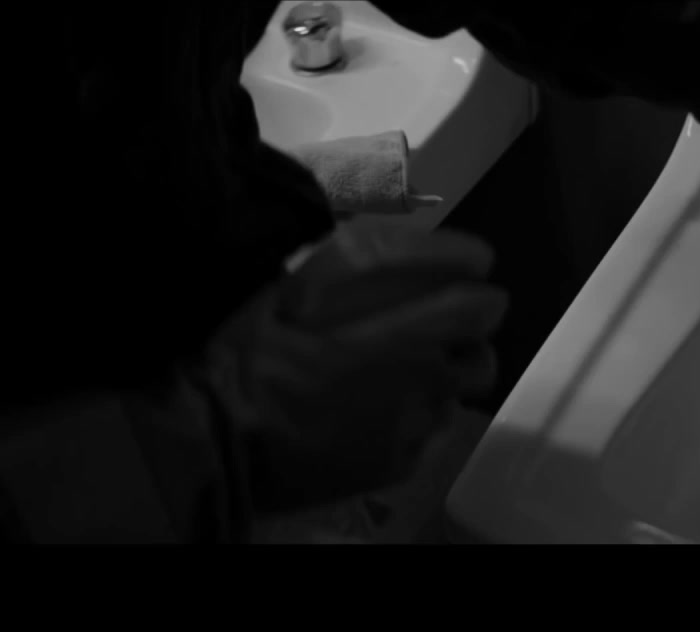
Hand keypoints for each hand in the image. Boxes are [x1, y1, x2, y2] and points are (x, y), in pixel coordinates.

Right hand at [206, 223, 506, 514]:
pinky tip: (383, 409)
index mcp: (403, 321)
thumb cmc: (249, 347)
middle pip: (482, 334)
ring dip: (448, 369)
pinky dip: (420, 413)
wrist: (216, 433)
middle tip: (440, 320)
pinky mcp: (404, 461)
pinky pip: (435, 427)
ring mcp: (418, 418)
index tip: (468, 268)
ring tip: (410, 366)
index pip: (473, 284)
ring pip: (464, 383)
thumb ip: (360, 260)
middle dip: (469, 323)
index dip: (471, 270)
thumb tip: (402, 240)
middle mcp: (423, 366)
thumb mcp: (298, 280)